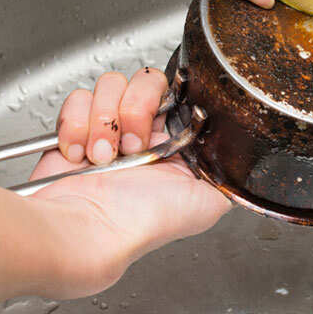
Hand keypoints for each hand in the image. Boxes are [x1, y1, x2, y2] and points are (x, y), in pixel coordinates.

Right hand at [26, 69, 230, 297]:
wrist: (91, 232)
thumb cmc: (143, 223)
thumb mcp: (207, 204)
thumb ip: (227, 175)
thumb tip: (238, 160)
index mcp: (172, 143)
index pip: (176, 93)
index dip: (165, 101)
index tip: (158, 124)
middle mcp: (141, 132)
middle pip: (144, 81)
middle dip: (135, 109)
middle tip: (131, 146)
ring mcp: (106, 128)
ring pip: (109, 85)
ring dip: (103, 120)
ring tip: (101, 157)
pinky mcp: (74, 129)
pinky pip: (77, 99)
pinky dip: (76, 125)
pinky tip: (78, 155)